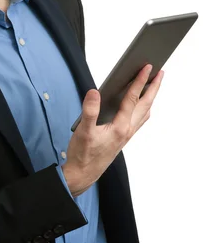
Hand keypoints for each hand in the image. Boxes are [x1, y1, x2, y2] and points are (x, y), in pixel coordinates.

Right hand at [63, 64, 163, 196]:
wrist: (83, 174)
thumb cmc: (83, 154)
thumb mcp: (83, 131)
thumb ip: (89, 111)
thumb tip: (94, 92)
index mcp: (120, 127)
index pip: (132, 99)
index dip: (140, 81)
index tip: (147, 68)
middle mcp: (127, 130)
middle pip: (145, 105)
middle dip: (154, 87)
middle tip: (160, 72)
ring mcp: (127, 135)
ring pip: (144, 113)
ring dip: (151, 98)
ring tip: (154, 86)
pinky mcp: (123, 138)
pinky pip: (139, 120)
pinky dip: (143, 109)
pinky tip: (140, 106)